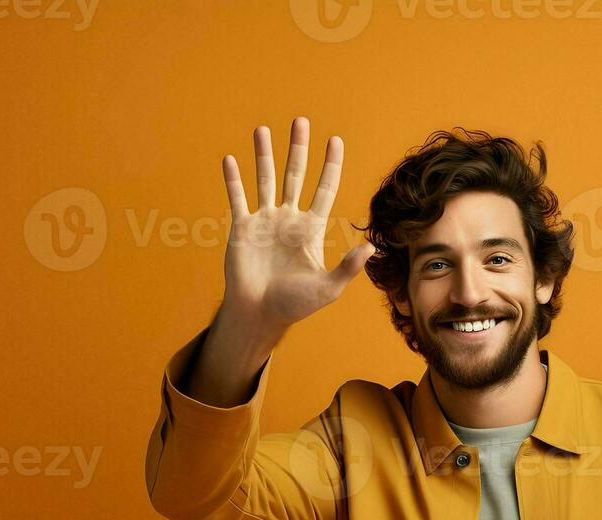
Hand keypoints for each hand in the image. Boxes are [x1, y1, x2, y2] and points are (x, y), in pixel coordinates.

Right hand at [219, 116, 375, 332]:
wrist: (260, 314)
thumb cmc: (295, 305)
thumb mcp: (329, 288)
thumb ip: (348, 267)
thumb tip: (371, 248)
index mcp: (310, 229)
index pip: (324, 189)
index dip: (330, 166)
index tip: (335, 140)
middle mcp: (288, 219)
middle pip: (295, 175)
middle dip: (298, 149)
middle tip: (301, 121)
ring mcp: (264, 221)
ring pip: (265, 179)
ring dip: (263, 154)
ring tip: (262, 129)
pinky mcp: (242, 228)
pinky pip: (237, 198)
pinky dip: (233, 179)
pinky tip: (230, 159)